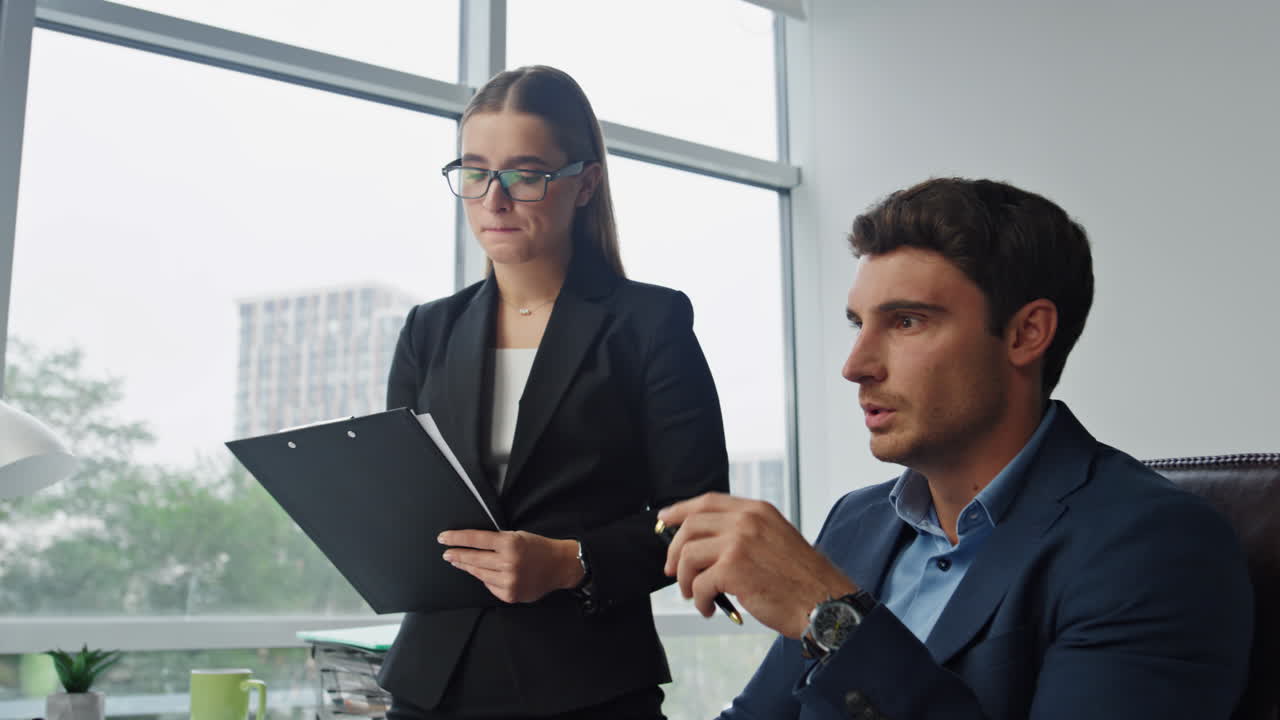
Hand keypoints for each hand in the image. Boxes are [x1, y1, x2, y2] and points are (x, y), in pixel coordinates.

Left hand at [439, 529, 582, 603]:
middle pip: (474, 558)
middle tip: (447, 553)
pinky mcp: (509, 594)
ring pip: (479, 574)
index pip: (476, 539)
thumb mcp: (518, 536)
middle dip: (457, 555)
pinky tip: (485, 574)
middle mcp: (508, 562)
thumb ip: (497, 541)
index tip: (443, 538)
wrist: (559, 566)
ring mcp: (509, 581)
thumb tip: (472, 545)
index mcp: (510, 543)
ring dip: (467, 567)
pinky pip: (489, 586)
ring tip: (459, 562)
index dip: (457, 538)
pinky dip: (485, 579)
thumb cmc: (538, 548)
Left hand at [659, 492, 858, 637]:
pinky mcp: (733, 569)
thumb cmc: (801, 580)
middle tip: (673, 572)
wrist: (824, 603)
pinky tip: (709, 609)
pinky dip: (699, 601)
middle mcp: (747, 520)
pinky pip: (699, 584)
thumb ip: (744, 533)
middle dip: (675, 551)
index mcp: (757, 510)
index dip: (680, 510)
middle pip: (691, 526)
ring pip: (689, 555)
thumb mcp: (775, 539)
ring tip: (695, 595)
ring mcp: (739, 542)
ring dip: (685, 580)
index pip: (707, 501)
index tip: (663, 520)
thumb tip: (703, 544)